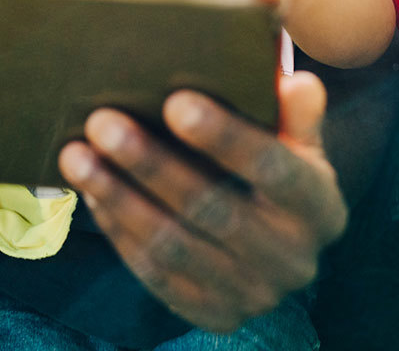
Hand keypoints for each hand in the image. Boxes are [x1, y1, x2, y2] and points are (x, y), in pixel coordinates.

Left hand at [58, 72, 346, 332]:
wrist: (280, 243)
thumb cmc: (279, 168)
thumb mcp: (298, 139)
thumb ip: (296, 111)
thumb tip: (297, 82)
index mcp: (321, 208)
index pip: (273, 169)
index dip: (225, 137)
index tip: (174, 101)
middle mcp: (296, 261)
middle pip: (213, 209)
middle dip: (151, 164)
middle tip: (102, 122)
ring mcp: (255, 295)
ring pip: (175, 246)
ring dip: (120, 199)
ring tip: (77, 155)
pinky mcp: (216, 316)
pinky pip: (157, 275)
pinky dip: (120, 233)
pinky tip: (91, 194)